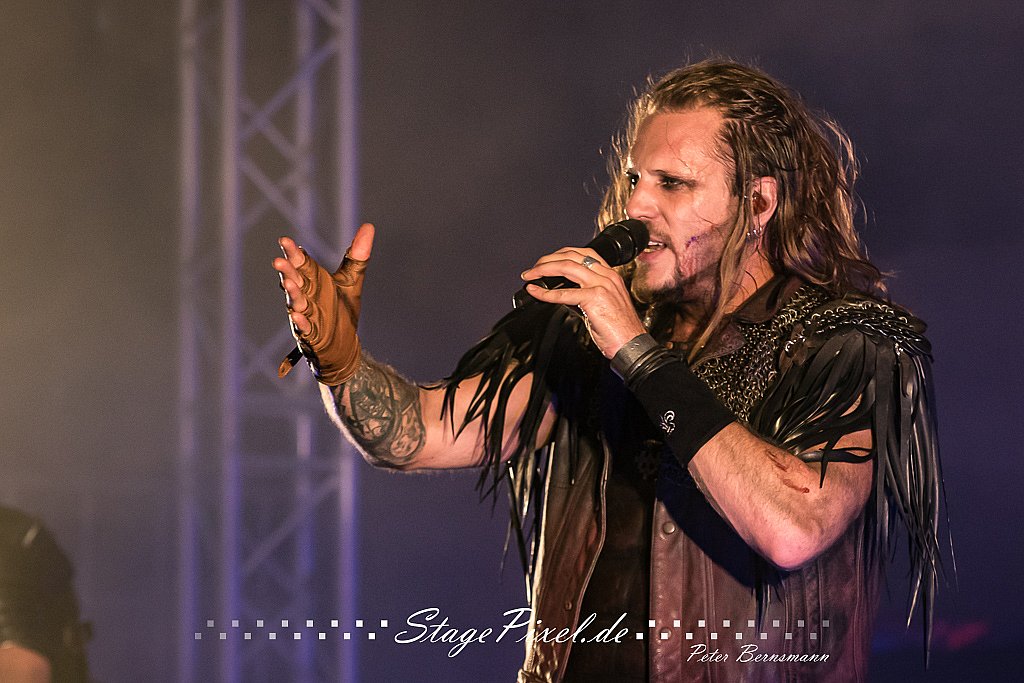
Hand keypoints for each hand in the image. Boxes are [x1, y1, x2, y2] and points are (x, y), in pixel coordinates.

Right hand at [273, 222, 374, 383]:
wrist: (345, 345)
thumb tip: (369, 226)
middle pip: (294, 281)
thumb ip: (358, 256)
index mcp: (312, 281)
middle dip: (287, 271)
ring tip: (288, 283)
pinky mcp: (311, 335)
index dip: (293, 253)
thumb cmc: (342, 310)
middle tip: (279, 261)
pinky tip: (297, 316)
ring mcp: (306, 316)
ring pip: (296, 303)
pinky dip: (301, 322)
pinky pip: (304, 328)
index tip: (284, 240)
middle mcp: (305, 296)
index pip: (301, 263)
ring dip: (292, 294)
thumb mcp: (352, 280)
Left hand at [520, 246, 645, 358]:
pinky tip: (536, 292)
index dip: (561, 254)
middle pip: (572, 256)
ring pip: (566, 267)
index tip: (547, 262)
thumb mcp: (604, 305)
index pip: (583, 254)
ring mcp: (601, 285)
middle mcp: (607, 276)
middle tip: (533, 269)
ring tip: (530, 276)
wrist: (632, 345)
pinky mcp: (595, 298)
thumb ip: (587, 295)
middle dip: (548, 259)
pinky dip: (545, 292)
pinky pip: (564, 292)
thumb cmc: (620, 330)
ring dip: (543, 269)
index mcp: (610, 275)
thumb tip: (564, 294)